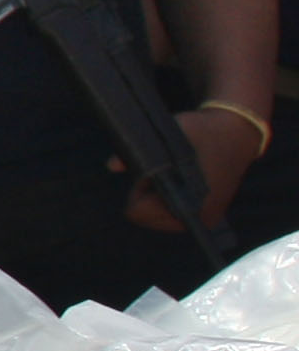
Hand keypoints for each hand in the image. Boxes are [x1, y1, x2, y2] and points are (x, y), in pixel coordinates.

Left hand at [127, 108, 262, 232]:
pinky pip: (170, 217)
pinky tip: (176, 184)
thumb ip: (141, 148)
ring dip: (153, 200)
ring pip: (156, 220)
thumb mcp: (173, 131)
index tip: (150, 172)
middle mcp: (201, 217)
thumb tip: (112, 166)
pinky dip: (164, 202)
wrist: (238, 134)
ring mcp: (205, 219)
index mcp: (194, 200)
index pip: (142, 212)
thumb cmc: (204, 130)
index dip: (139, 189)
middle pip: (145, 219)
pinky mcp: (207, 216)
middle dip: (144, 197)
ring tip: (170, 176)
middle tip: (159, 172)